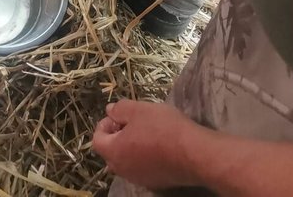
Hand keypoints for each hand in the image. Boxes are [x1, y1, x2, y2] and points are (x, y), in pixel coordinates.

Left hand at [92, 100, 207, 189]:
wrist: (194, 153)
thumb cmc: (163, 128)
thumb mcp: (138, 109)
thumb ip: (120, 109)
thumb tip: (109, 111)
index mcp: (114, 152)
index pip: (97, 139)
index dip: (104, 124)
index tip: (119, 115)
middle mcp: (123, 170)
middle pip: (111, 152)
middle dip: (117, 135)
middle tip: (132, 122)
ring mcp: (139, 178)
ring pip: (127, 161)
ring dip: (131, 146)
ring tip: (147, 132)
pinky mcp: (156, 183)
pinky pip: (142, 168)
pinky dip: (144, 156)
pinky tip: (159, 145)